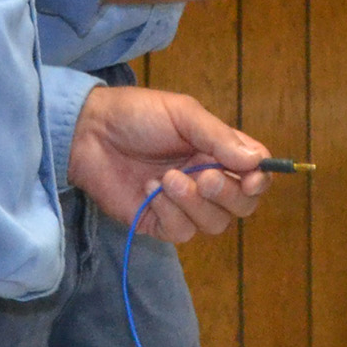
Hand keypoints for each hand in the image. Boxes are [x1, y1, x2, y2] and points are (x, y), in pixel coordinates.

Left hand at [67, 86, 269, 240]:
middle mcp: (206, 181)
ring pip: (214, 224)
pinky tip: (149, 191)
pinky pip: (181, 233)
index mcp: (217, 152)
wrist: (88, 132)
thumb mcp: (182, 114)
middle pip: (241, 206)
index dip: (258, 181)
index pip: (255, 175)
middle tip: (202, 177)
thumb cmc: (136, 115)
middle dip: (226, 194)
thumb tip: (256, 161)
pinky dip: (169, 213)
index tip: (250, 180)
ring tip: (166, 179)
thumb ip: (218, 137)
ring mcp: (183, 205)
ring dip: (193, 203)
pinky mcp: (159, 223)